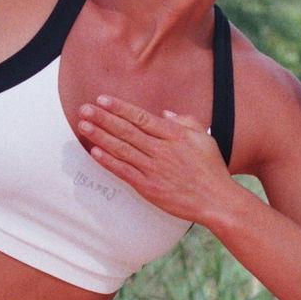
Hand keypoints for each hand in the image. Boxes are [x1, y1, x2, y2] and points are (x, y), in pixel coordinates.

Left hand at [73, 95, 226, 224]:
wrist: (217, 200)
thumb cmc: (211, 168)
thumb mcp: (203, 137)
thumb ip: (185, 121)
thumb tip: (164, 112)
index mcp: (174, 135)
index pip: (141, 117)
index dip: (120, 108)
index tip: (102, 99)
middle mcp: (161, 150)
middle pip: (126, 130)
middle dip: (103, 118)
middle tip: (84, 109)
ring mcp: (154, 169)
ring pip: (122, 149)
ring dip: (100, 136)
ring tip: (84, 126)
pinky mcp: (149, 187)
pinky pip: (124, 171)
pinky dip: (109, 161)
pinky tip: (95, 152)